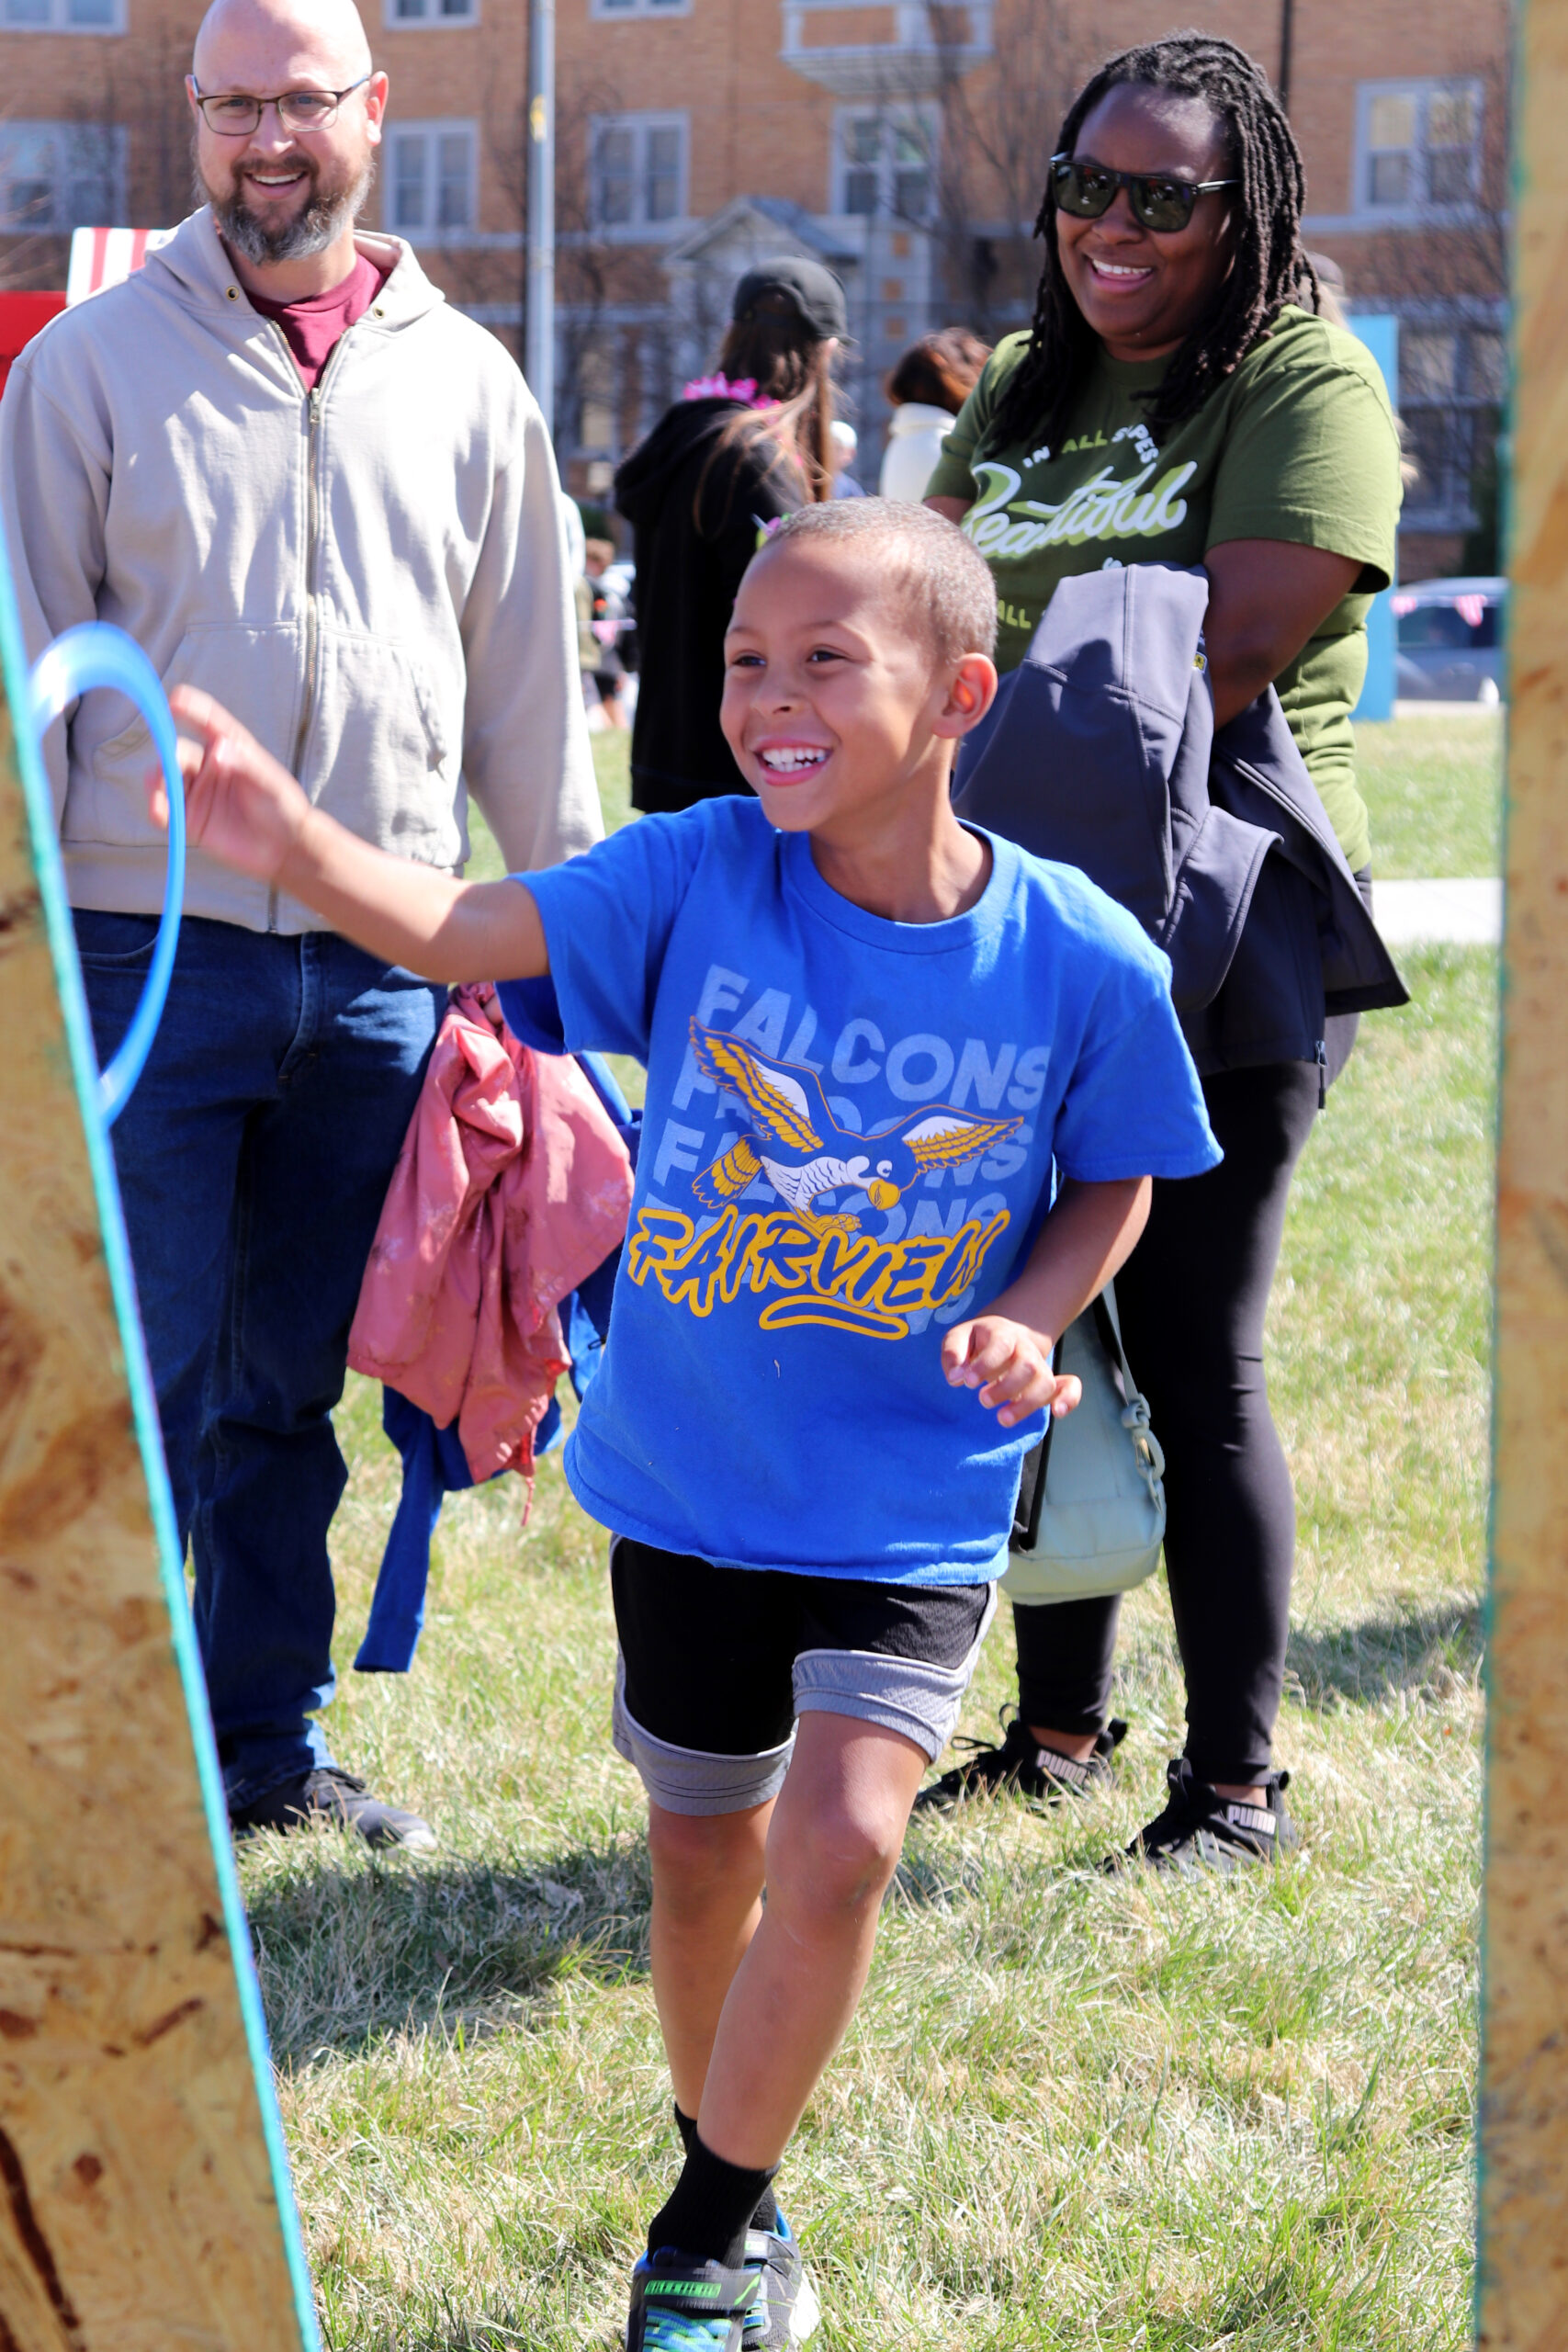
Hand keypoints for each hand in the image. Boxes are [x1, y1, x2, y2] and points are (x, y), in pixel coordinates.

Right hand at [148, 686, 311, 884]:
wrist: (286, 847)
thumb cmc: (283, 807)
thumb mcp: (270, 783)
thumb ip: (245, 766)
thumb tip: (218, 749)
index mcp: (228, 747)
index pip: (206, 721)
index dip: (190, 708)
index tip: (175, 700)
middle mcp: (207, 765)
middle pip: (177, 752)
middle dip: (169, 756)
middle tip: (170, 766)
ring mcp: (196, 792)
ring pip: (165, 779)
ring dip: (157, 781)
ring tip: (158, 789)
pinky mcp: (189, 819)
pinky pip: (165, 811)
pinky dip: (157, 808)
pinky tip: (157, 810)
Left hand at [940, 1315, 1082, 1429]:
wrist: (1005, 1333)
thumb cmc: (978, 1341)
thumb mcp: (959, 1336)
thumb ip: (953, 1352)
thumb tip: (955, 1377)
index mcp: (1002, 1335)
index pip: (1001, 1346)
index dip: (986, 1365)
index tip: (968, 1382)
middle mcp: (1025, 1350)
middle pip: (1027, 1366)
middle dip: (1005, 1387)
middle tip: (982, 1400)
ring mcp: (1039, 1365)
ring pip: (1045, 1382)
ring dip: (1026, 1403)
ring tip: (1002, 1418)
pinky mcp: (1049, 1381)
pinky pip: (1070, 1386)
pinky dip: (1069, 1399)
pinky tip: (1057, 1412)